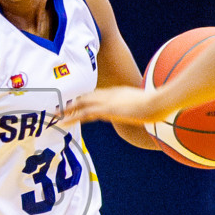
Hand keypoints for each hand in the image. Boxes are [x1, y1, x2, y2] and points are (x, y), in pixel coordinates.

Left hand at [58, 85, 177, 128]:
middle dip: (72, 103)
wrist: (160, 102)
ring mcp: (108, 101)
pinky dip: (72, 117)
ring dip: (67, 110)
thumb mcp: (149, 104)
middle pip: (86, 98)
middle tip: (58, 108)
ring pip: (81, 104)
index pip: (97, 95)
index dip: (85, 99)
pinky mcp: (107, 110)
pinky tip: (62, 122)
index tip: (75, 104)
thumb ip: (144, 105)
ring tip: (54, 115)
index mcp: (119, 92)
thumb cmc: (159, 104)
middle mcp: (110, 94)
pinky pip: (84, 113)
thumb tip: (150, 109)